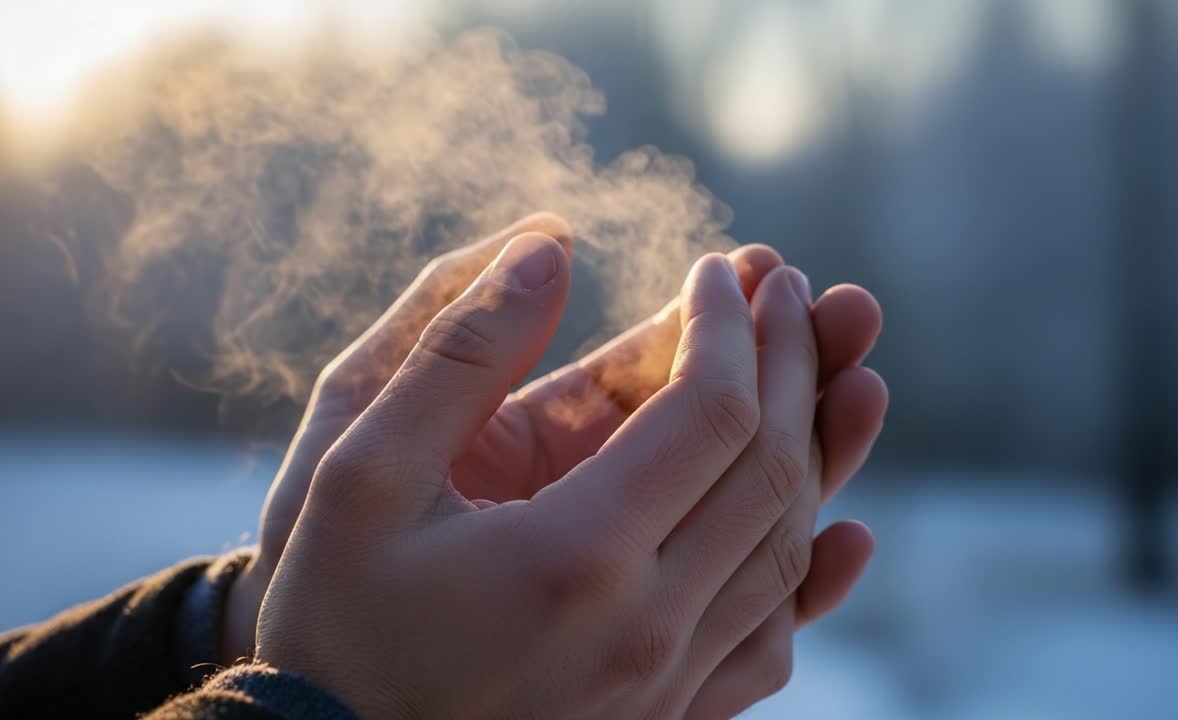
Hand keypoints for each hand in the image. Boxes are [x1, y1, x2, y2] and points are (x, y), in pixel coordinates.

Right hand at [257, 243, 840, 718]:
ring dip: (816, 443)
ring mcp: (667, 685)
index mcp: (574, 555)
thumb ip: (456, 352)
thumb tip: (547, 246)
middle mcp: (646, 627)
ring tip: (830, 367)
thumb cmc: (331, 619)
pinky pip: (772, 638)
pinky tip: (843, 529)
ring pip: (788, 544)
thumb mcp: (356, 471)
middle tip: (790, 288)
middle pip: (771, 467)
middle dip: (792, 359)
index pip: (710, 409)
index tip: (717, 265)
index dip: (728, 322)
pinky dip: (813, 570)